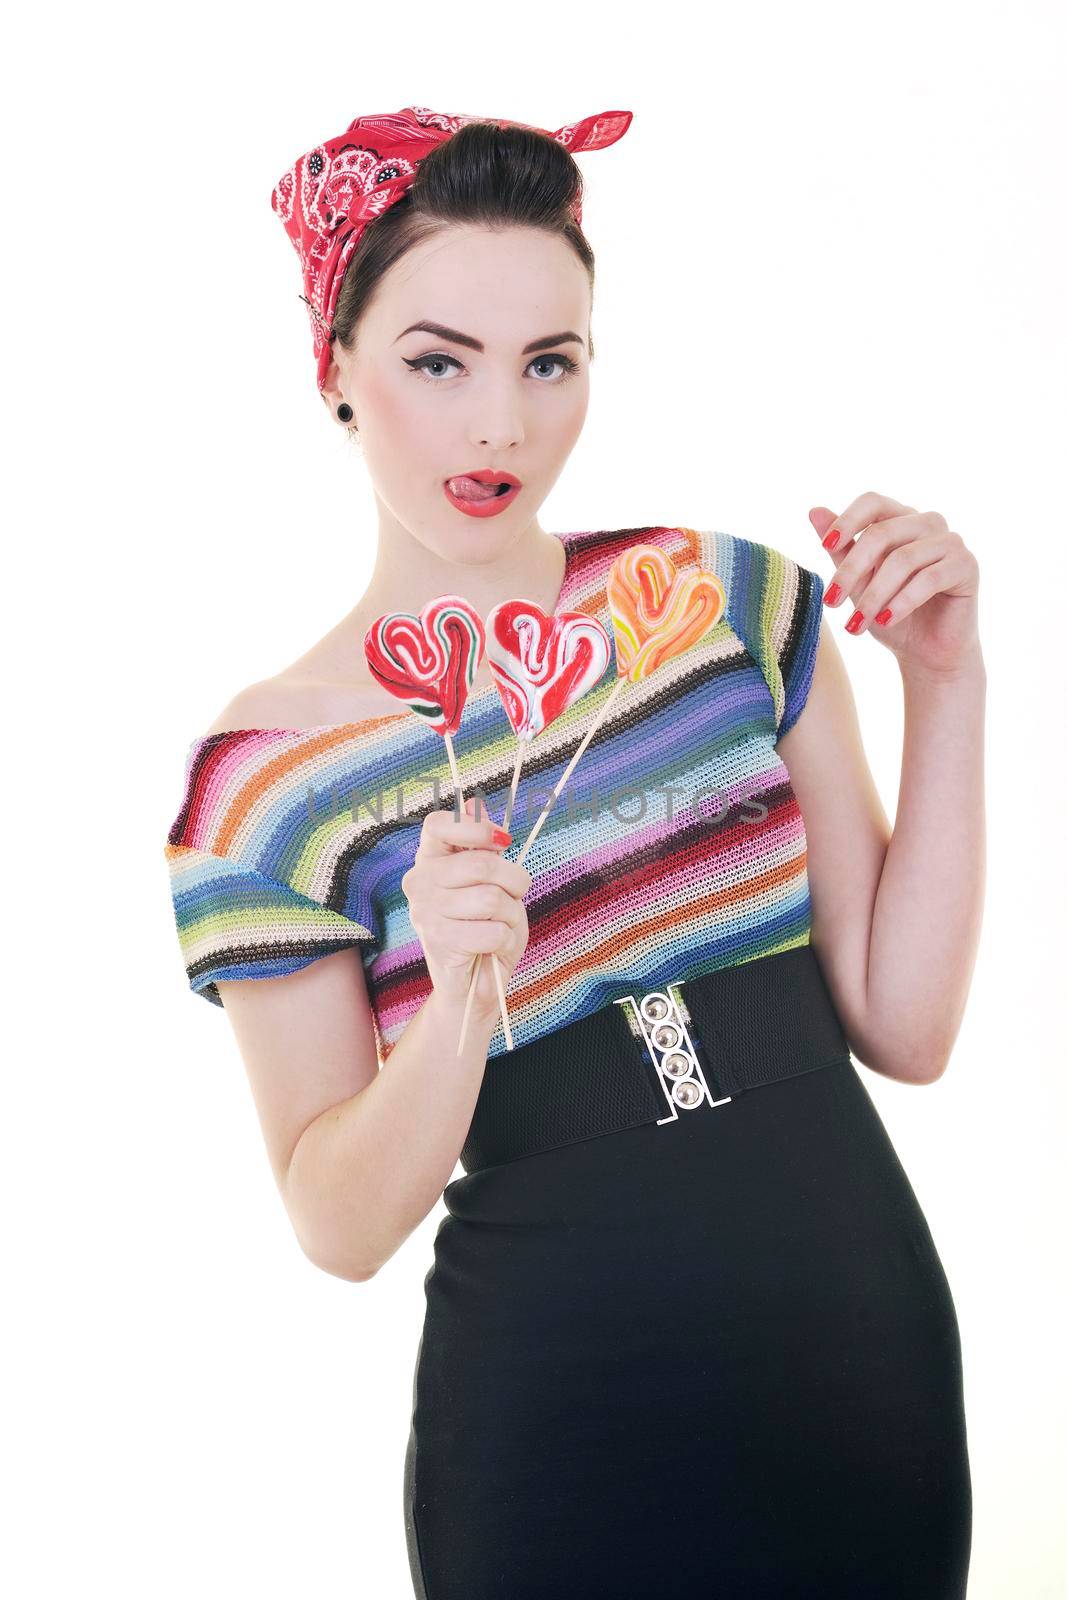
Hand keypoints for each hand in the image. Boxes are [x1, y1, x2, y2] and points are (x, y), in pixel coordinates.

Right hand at [401, 797, 533, 1018]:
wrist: (473, 982)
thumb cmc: (484, 923)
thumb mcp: (489, 877)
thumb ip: (481, 842)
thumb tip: (474, 802)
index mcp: (429, 858)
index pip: (438, 824)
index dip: (476, 828)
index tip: (502, 843)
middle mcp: (419, 881)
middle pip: (480, 864)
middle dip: (514, 880)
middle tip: (516, 893)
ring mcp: (426, 911)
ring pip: (491, 899)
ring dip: (511, 914)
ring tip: (502, 923)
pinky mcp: (440, 941)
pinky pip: (493, 930)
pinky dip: (505, 939)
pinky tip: (494, 945)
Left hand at [809, 492, 980, 674]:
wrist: (926, 653)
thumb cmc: (889, 614)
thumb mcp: (858, 583)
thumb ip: (841, 549)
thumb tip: (814, 510)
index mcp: (900, 520)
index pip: (873, 502)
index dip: (847, 520)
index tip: (825, 546)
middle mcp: (928, 523)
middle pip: (882, 533)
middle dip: (851, 570)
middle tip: (831, 602)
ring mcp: (951, 542)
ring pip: (903, 559)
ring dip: (874, 595)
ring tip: (855, 624)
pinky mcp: (966, 566)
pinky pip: (929, 578)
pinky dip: (902, 602)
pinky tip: (885, 621)